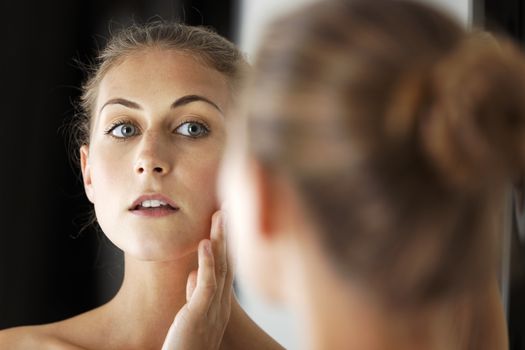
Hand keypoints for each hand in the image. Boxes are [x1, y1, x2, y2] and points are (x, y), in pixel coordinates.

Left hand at [162, 211, 232, 349]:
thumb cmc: (183, 347)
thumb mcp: (191, 316)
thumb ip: (195, 295)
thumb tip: (193, 274)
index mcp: (220, 305)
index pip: (226, 266)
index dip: (227, 241)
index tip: (226, 219)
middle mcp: (221, 305)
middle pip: (228, 261)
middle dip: (229, 233)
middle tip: (229, 206)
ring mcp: (213, 310)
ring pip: (221, 267)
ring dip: (220, 239)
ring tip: (220, 214)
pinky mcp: (200, 315)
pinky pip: (207, 283)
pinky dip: (207, 261)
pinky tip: (204, 242)